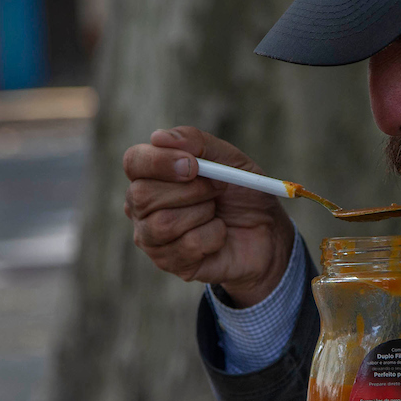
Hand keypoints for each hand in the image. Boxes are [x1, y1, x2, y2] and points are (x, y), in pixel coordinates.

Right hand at [123, 126, 293, 305]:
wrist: (267, 231)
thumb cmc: (241, 192)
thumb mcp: (229, 158)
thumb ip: (196, 142)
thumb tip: (158, 137)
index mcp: (151, 174)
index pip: (134, 162)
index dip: (159, 162)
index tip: (192, 165)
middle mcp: (142, 206)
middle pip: (142, 195)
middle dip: (190, 190)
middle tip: (216, 189)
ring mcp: (152, 237)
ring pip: (162, 224)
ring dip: (202, 213)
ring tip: (216, 213)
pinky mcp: (169, 262)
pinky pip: (186, 246)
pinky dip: (214, 236)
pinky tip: (219, 235)